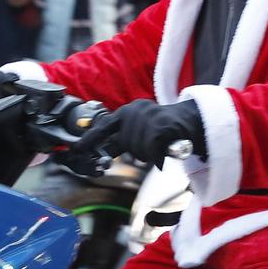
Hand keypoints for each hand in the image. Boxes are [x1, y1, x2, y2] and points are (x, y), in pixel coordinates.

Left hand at [75, 100, 205, 166]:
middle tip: (151, 145)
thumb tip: (97, 150)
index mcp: (125, 112)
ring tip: (160, 143)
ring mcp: (148, 118)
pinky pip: (154, 152)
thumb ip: (117, 137)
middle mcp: (134, 111)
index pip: (103, 127)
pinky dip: (160, 157)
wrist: (190, 119)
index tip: (76, 149)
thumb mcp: (136, 126)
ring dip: (150, 153)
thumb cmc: (161, 126)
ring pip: (140, 150)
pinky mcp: (162, 128)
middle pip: (125, 145)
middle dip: (137, 151)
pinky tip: (165, 152)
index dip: (90, 140)